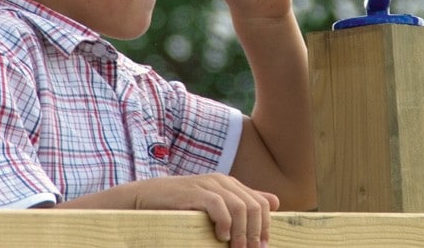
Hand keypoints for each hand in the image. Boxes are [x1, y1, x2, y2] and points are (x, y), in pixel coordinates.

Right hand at [131, 173, 278, 247]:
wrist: (148, 197)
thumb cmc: (181, 205)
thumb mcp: (215, 203)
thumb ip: (243, 201)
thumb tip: (275, 202)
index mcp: (230, 184)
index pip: (260, 202)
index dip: (266, 226)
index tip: (262, 247)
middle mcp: (222, 182)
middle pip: (254, 206)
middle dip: (256, 233)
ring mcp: (209, 185)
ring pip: (240, 208)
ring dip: (242, 233)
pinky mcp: (195, 192)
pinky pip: (219, 206)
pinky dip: (225, 223)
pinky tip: (221, 237)